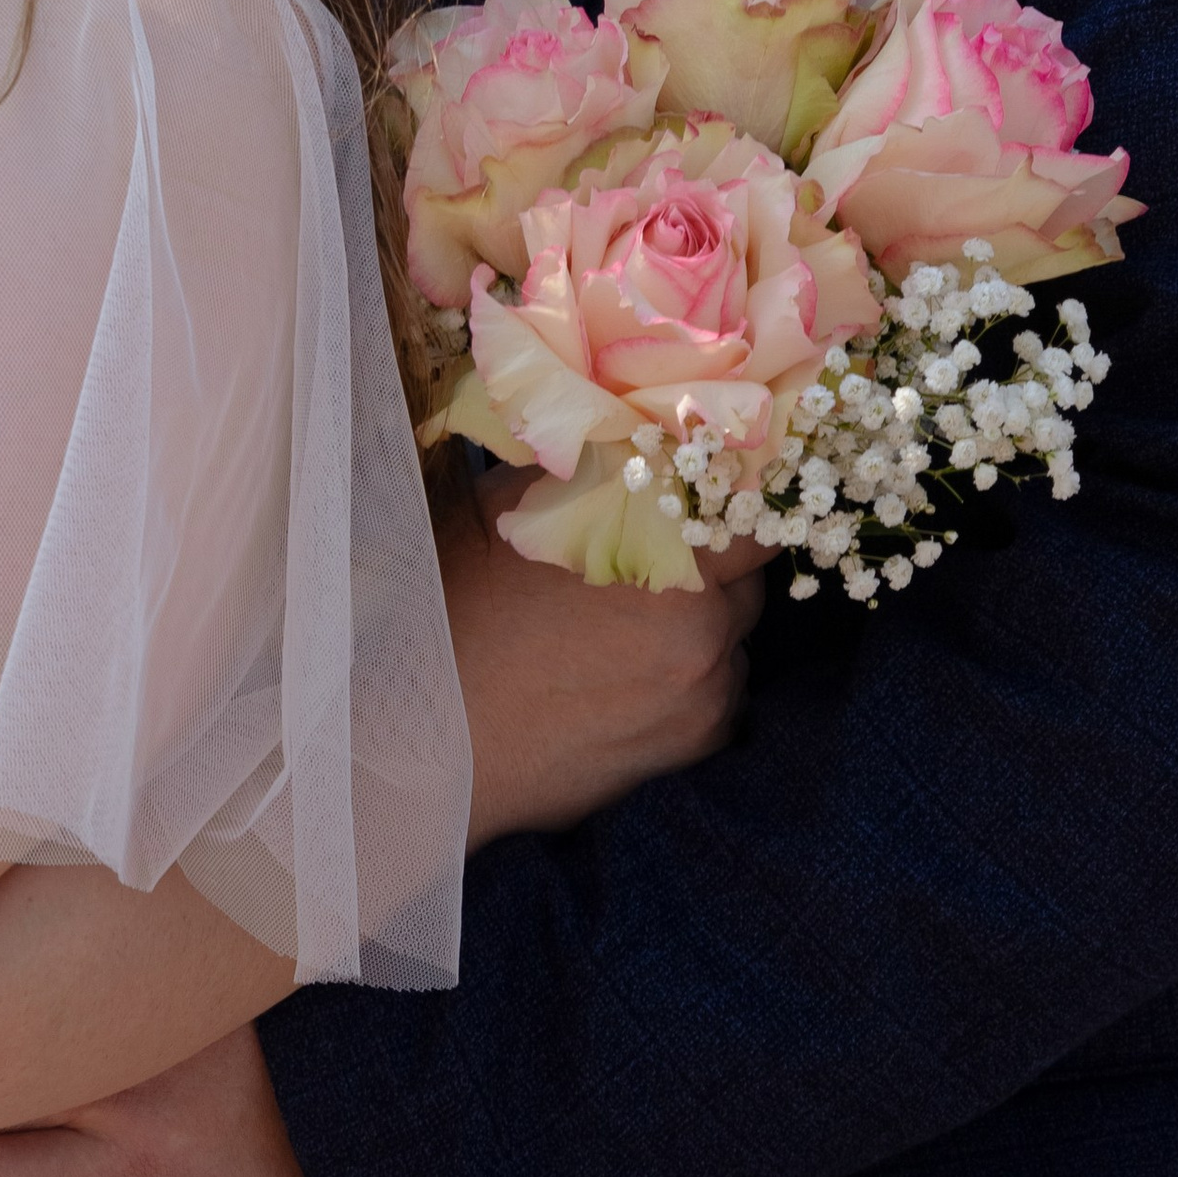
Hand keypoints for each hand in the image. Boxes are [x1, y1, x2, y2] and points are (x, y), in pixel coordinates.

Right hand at [444, 470, 765, 843]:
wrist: (424, 732)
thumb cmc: (456, 608)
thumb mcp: (514, 508)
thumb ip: (591, 472)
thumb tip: (634, 434)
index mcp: (663, 549)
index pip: (752, 508)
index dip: (740, 494)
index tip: (712, 492)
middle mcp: (701, 620)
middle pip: (747, 574)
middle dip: (713, 563)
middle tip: (648, 563)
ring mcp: (703, 687)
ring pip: (735, 636)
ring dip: (703, 626)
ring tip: (622, 630)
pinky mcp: (693, 742)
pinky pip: (722, 694)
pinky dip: (691, 681)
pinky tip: (623, 678)